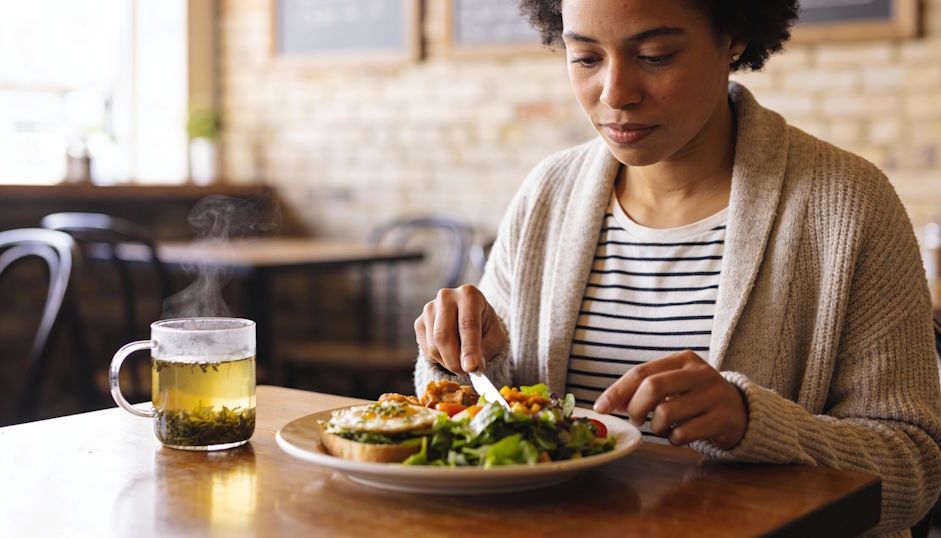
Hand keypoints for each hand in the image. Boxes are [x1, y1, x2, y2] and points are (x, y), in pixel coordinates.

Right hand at [414, 285, 507, 373]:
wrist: (469, 318)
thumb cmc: (485, 326)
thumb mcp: (495, 337)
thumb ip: (487, 350)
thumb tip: (472, 366)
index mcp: (469, 295)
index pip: (467, 324)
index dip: (469, 348)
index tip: (471, 367)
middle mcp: (446, 297)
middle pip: (444, 336)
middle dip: (455, 361)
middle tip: (465, 372)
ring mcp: (429, 309)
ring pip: (433, 346)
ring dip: (448, 362)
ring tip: (461, 362)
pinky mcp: (419, 322)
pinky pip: (425, 349)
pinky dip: (439, 360)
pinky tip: (449, 354)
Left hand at [593, 351, 747, 448]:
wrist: (741, 411)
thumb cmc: (696, 397)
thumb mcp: (674, 385)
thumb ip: (645, 389)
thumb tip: (611, 403)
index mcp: (683, 359)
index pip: (641, 372)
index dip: (617, 391)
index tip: (600, 408)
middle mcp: (700, 373)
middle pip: (653, 387)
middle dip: (636, 408)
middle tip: (635, 420)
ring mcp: (714, 395)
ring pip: (667, 412)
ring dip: (656, 427)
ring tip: (662, 428)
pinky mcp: (723, 418)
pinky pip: (684, 433)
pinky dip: (674, 439)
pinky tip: (680, 436)